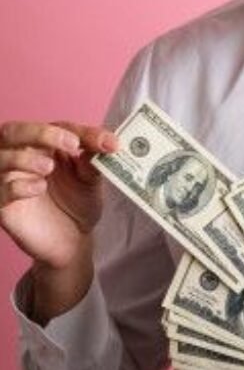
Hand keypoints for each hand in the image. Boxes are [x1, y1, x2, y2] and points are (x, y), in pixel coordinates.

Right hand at [0, 120, 117, 268]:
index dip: (81, 132)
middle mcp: (22, 157)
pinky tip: (38, 189)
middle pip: (14, 132)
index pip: (57, 127)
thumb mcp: (91, 180)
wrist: (73, 242)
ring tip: (48, 168)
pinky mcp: (3, 206)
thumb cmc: (78, 204)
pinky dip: (17, 185)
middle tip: (71, 143)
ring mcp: (8, 180)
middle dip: (39, 132)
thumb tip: (105, 143)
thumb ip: (93, 161)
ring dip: (24, 158)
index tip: (106, 144)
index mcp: (45, 145)